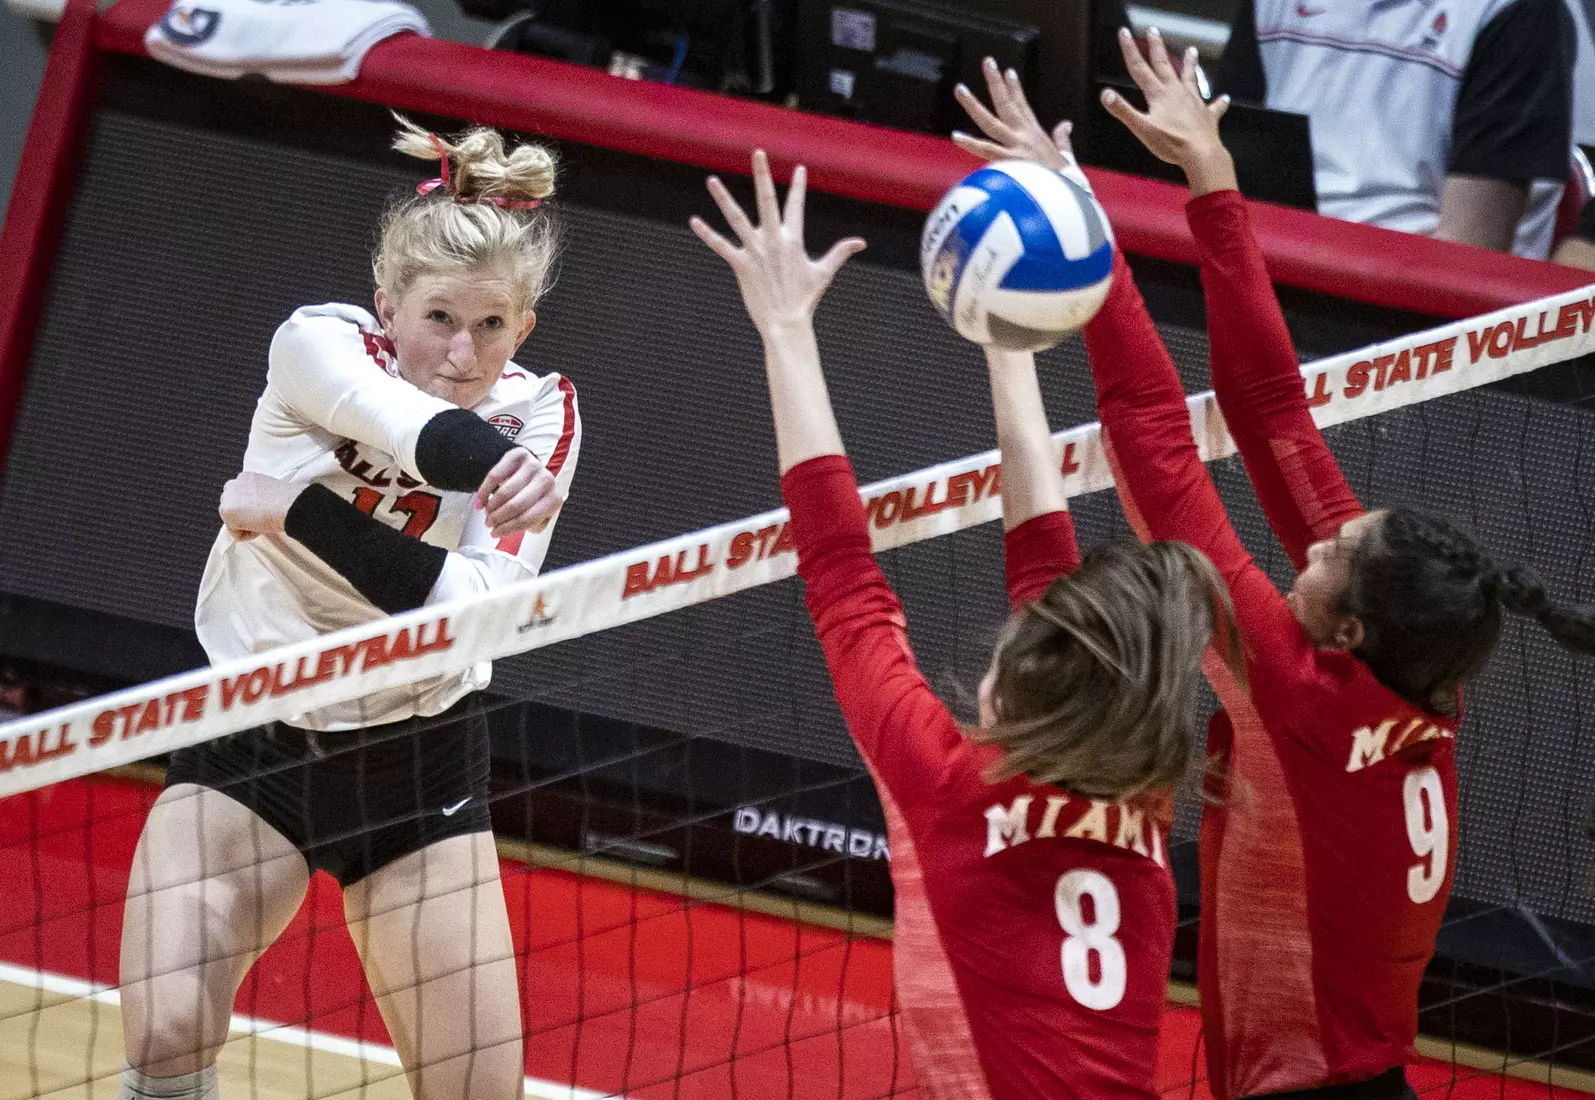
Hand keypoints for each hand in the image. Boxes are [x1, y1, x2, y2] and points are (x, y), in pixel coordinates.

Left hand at [219, 472, 304, 540]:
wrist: (289, 505)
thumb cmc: (287, 501)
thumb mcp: (269, 492)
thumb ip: (257, 496)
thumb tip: (255, 509)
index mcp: (245, 477)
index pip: (238, 496)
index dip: (250, 507)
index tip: (263, 511)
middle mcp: (233, 484)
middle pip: (230, 506)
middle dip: (242, 515)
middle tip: (261, 518)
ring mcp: (227, 498)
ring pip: (231, 520)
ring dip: (245, 525)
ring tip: (262, 522)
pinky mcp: (227, 511)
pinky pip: (235, 532)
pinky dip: (247, 534)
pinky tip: (260, 527)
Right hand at [475, 447, 561, 537]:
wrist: (528, 471)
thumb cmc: (532, 497)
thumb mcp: (535, 513)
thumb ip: (527, 524)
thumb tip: (505, 531)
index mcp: (554, 500)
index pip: (527, 519)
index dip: (508, 529)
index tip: (495, 533)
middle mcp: (547, 481)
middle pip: (515, 505)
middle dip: (498, 518)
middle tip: (488, 523)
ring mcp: (534, 466)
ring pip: (505, 491)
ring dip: (491, 506)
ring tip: (486, 513)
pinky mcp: (519, 454)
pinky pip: (495, 475)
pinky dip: (485, 490)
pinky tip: (481, 500)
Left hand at [690, 150, 865, 338]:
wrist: (787, 323)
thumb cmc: (805, 299)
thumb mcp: (824, 273)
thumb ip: (840, 253)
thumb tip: (861, 243)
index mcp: (793, 240)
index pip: (795, 206)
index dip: (798, 187)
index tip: (798, 168)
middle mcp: (773, 240)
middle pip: (766, 200)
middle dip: (762, 175)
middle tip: (757, 152)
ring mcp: (755, 251)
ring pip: (737, 218)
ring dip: (723, 198)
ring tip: (711, 179)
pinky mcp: (741, 265)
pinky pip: (721, 246)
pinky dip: (707, 234)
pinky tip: (694, 221)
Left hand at [953, 58, 1073, 172]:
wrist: (1067, 196)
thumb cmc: (1066, 182)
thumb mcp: (1067, 156)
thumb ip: (1063, 139)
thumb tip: (1066, 125)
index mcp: (1035, 135)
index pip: (1022, 105)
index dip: (1014, 88)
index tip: (1007, 72)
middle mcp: (1024, 136)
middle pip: (1006, 104)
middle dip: (996, 82)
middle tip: (987, 62)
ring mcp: (1015, 147)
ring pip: (990, 121)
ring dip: (974, 105)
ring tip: (960, 89)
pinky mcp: (1010, 161)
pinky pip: (986, 150)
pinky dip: (970, 144)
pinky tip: (956, 135)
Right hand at [1101, 27, 1236, 195]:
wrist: (1200, 152)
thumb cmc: (1171, 142)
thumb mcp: (1141, 128)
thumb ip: (1123, 110)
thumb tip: (1105, 94)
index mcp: (1159, 94)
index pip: (1139, 68)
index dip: (1130, 50)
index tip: (1124, 33)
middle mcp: (1176, 92)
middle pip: (1164, 65)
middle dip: (1156, 47)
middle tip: (1153, 30)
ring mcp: (1193, 102)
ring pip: (1190, 77)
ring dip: (1190, 63)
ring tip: (1192, 50)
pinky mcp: (1207, 115)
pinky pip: (1214, 106)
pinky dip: (1219, 102)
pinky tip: (1225, 98)